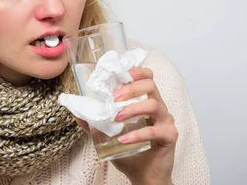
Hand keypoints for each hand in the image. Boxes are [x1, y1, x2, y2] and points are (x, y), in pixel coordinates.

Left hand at [75, 67, 177, 184]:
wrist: (144, 176)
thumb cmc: (130, 152)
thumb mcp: (108, 135)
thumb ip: (96, 123)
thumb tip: (77, 114)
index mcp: (146, 101)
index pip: (147, 77)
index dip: (136, 72)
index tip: (120, 76)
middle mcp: (159, 107)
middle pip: (150, 85)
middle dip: (130, 88)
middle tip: (114, 98)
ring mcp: (166, 121)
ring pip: (153, 105)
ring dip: (132, 109)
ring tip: (117, 117)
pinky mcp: (169, 136)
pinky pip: (155, 131)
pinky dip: (137, 134)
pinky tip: (123, 140)